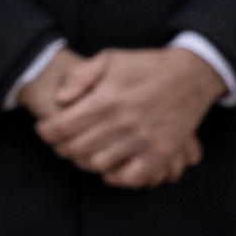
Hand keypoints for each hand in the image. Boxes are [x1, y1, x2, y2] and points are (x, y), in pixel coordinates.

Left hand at [30, 44, 220, 189]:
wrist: (192, 74)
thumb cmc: (147, 65)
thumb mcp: (110, 58)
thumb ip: (81, 75)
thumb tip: (61, 99)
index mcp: (107, 100)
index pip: (63, 127)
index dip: (46, 132)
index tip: (43, 130)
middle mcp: (124, 123)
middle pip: (76, 149)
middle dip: (61, 148)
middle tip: (60, 143)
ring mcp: (144, 140)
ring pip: (99, 164)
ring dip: (84, 161)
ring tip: (82, 152)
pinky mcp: (162, 152)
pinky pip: (133, 177)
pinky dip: (116, 177)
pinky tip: (109, 168)